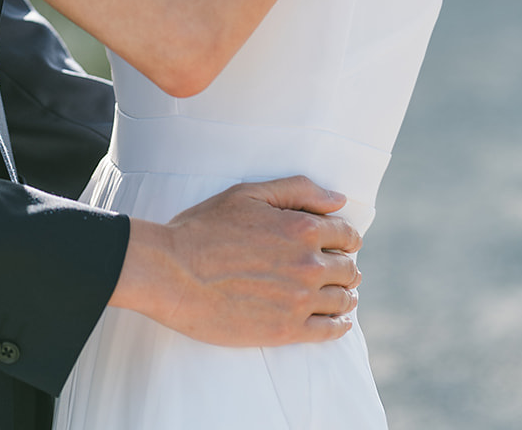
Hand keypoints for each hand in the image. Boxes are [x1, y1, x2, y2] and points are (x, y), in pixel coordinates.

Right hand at [112, 176, 360, 347]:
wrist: (172, 273)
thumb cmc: (204, 228)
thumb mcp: (248, 194)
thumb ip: (298, 190)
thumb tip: (339, 200)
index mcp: (301, 228)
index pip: (347, 235)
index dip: (346, 237)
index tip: (340, 243)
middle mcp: (308, 264)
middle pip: (348, 269)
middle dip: (345, 266)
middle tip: (336, 269)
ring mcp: (299, 300)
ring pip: (343, 300)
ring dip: (345, 294)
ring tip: (338, 293)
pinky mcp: (287, 331)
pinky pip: (330, 331)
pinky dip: (340, 325)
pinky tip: (338, 321)